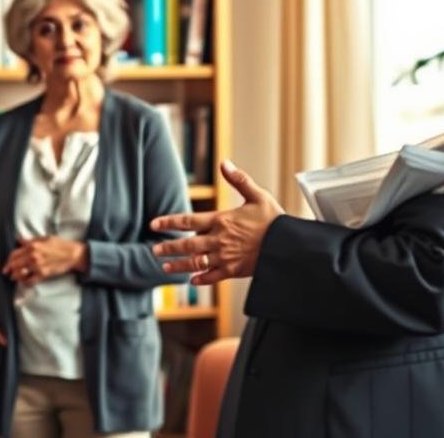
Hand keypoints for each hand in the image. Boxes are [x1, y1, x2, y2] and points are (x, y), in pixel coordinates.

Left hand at [1, 236, 88, 285]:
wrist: (72, 254)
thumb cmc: (60, 244)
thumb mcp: (44, 238)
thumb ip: (30, 240)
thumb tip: (19, 239)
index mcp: (32, 245)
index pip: (14, 254)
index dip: (8, 260)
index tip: (6, 264)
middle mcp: (33, 256)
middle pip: (15, 264)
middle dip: (9, 269)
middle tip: (6, 272)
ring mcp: (37, 266)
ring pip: (20, 273)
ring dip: (16, 276)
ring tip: (14, 277)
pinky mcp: (43, 274)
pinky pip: (30, 280)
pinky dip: (26, 282)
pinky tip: (25, 281)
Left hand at [151, 160, 283, 283]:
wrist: (289, 246)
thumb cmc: (274, 220)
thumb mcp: (258, 196)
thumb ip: (239, 180)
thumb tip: (225, 163)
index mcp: (222, 220)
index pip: (188, 220)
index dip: (169, 222)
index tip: (154, 224)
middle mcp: (219, 240)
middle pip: (187, 244)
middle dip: (169, 247)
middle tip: (154, 250)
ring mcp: (225, 257)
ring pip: (196, 263)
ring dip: (179, 265)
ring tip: (165, 267)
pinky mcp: (234, 271)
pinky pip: (213, 277)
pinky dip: (201, 279)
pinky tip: (192, 280)